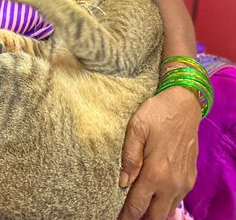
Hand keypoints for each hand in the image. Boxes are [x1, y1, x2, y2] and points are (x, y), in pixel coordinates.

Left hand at [118, 87, 200, 219]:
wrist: (184, 105)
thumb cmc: (157, 113)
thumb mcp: (136, 128)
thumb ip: (129, 157)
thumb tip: (123, 183)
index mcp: (155, 172)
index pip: (137, 205)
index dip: (126, 216)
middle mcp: (171, 183)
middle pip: (155, 215)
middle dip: (140, 219)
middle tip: (127, 216)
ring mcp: (183, 182)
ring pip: (167, 210)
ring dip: (153, 212)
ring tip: (139, 209)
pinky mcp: (190, 177)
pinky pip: (177, 199)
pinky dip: (165, 203)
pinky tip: (155, 197)